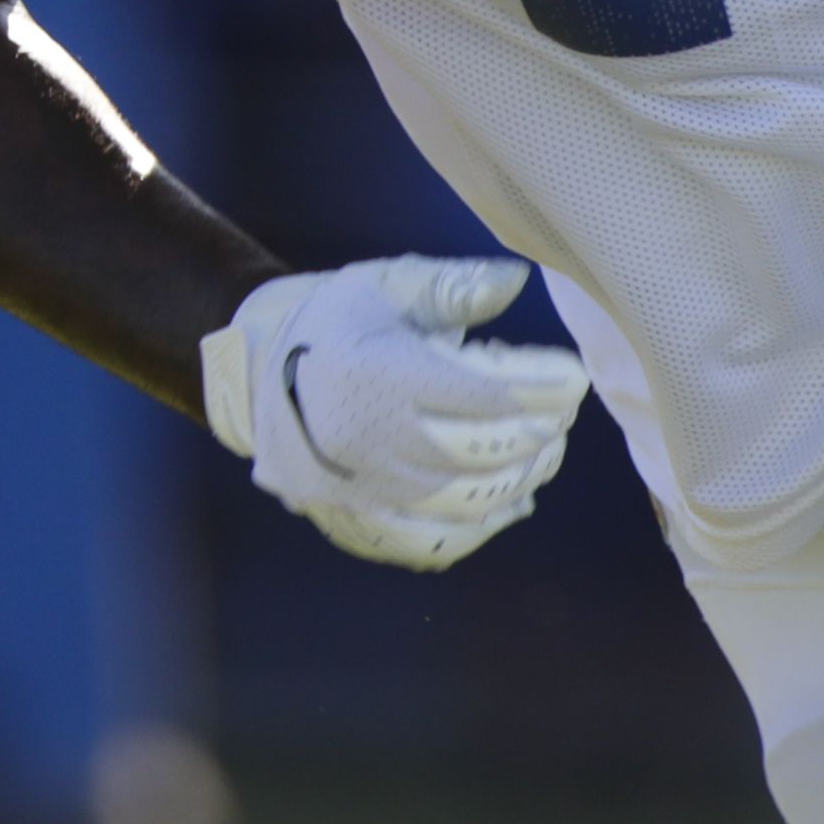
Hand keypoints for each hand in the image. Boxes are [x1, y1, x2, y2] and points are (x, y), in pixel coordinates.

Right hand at [200, 256, 592, 570]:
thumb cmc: (333, 317)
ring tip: (544, 453)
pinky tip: (509, 504)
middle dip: (537, 436)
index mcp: (379, 375)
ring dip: (517, 482)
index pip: (486, 396)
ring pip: (461, 503)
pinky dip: (476, 530)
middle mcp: (367, 440)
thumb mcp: (387, 284)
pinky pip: (425, 543)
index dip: (543, 391)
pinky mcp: (351, 517)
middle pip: (481, 454)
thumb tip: (518, 280)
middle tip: (562, 415)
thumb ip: (454, 287)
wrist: (249, 369)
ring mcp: (358, 487)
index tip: (575, 377)